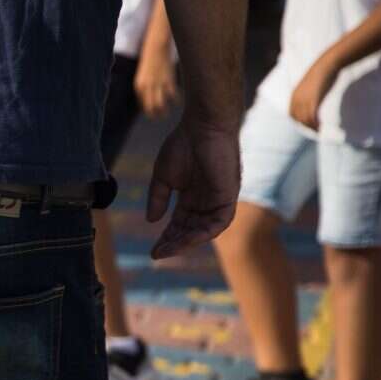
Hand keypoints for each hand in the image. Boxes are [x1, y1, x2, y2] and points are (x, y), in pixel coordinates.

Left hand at [134, 45, 178, 119]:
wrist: (156, 49)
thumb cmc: (148, 62)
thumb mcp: (142, 76)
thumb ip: (144, 87)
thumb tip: (148, 99)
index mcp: (138, 86)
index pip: (142, 105)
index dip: (147, 111)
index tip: (151, 113)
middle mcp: (147, 88)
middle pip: (151, 108)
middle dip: (155, 115)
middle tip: (159, 118)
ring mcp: (158, 85)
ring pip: (161, 105)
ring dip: (164, 112)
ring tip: (166, 114)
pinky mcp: (169, 81)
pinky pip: (173, 96)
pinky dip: (175, 101)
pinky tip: (177, 103)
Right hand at [146, 116, 240, 259]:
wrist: (203, 125)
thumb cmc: (183, 144)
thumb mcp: (163, 176)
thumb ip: (158, 198)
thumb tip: (152, 220)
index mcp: (192, 196)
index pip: (180, 223)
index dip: (167, 237)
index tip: (153, 251)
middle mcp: (207, 200)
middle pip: (191, 229)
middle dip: (174, 243)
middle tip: (157, 254)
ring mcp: (219, 199)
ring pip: (205, 230)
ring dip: (188, 242)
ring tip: (169, 250)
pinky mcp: (228, 196)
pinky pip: (219, 222)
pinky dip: (204, 233)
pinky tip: (188, 240)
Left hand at [289, 54, 339, 131]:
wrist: (327, 64)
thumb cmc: (321, 73)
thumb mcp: (310, 85)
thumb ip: (308, 93)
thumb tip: (312, 98)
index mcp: (294, 95)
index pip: (292, 114)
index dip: (298, 122)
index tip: (307, 126)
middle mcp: (297, 98)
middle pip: (297, 118)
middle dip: (305, 126)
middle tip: (314, 131)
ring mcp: (304, 99)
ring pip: (304, 119)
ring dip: (310, 127)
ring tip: (318, 130)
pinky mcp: (314, 99)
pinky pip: (311, 116)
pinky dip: (314, 123)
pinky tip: (320, 126)